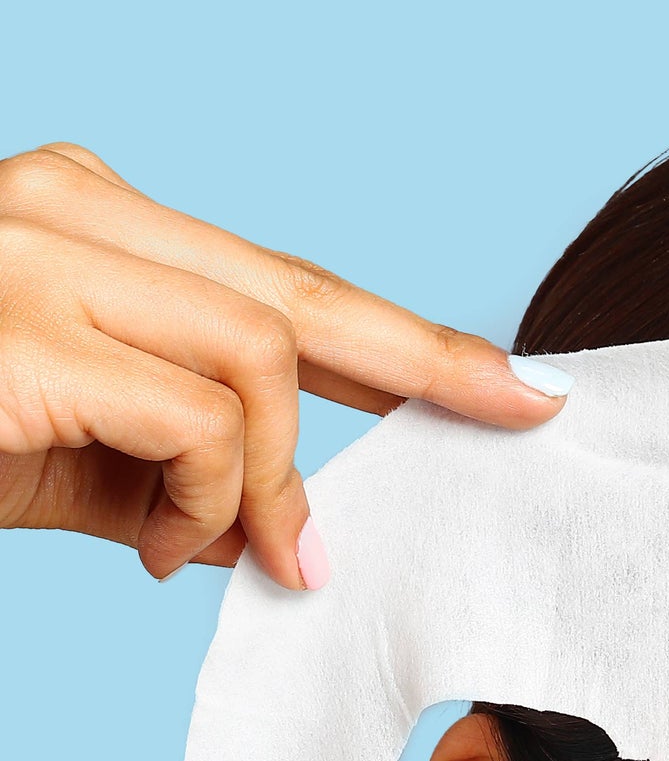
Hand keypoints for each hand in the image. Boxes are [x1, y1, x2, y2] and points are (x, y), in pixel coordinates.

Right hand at [0, 143, 570, 588]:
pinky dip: (213, 501)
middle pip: (296, 290)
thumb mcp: (73, 458)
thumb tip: (286, 534)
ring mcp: (38, 254)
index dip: (403, 336)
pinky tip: (163, 549)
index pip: (276, 280)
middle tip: (526, 408)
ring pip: (259, 357)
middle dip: (427, 360)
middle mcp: (66, 207)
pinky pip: (199, 420)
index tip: (506, 377)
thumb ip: (180, 474)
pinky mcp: (22, 328)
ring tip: (251, 553)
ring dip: (277, 480)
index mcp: (86, 219)